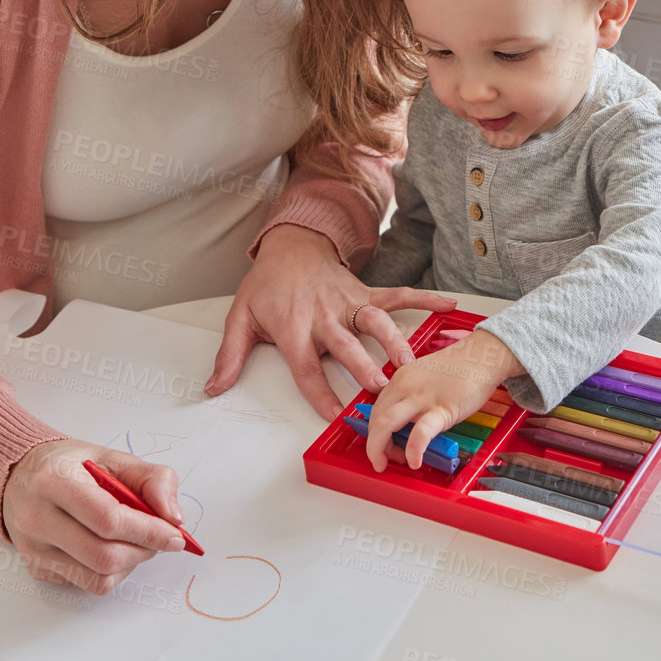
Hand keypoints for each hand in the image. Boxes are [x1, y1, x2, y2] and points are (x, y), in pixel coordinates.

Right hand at [0, 439, 187, 594]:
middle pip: (104, 555)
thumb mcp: (114, 457)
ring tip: (135, 542)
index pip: (108, 519)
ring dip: (130, 564)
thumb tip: (173, 517)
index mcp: (54, 481)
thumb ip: (152, 479)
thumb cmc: (72, 465)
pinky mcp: (37, 568)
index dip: (149, 531)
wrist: (21, 475)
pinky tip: (110, 548)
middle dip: (143, 550)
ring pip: (97, 577)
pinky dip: (110, 572)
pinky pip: (86, 584)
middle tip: (159, 538)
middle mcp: (37, 518)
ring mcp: (33, 549)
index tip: (175, 535)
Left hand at [206, 224, 456, 418]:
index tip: (333, 415)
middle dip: (364, 368)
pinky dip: (423, 299)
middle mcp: (324, 316)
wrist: (290, 244)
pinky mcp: (365, 292)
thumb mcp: (241, 317)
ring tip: (410, 365)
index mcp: (294, 328)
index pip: (306, 367)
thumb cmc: (268, 285)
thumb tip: (213, 388)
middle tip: (382, 391)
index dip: (320, 392)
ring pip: (375, 322)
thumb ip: (230, 355)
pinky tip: (447, 306)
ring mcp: (348, 303)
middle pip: (346, 346)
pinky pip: (397, 295)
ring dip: (394, 342)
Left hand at [366, 329, 524, 471]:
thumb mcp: (425, 377)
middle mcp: (404, 386)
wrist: (484, 355)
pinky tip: (415, 461)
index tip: (385, 445)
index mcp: (400, 379)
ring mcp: (421, 397)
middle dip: (376, 445)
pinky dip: (413, 450)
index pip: (376, 410)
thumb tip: (405, 422)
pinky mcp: (441, 409)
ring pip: (385, 424)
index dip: (376, 433)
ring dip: (380, 449)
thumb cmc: (460, 368)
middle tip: (386, 458)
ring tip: (390, 463)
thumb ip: (412, 396)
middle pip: (376, 419)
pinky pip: (420, 433)